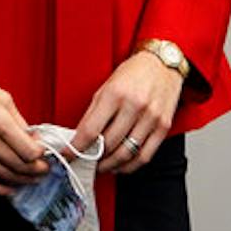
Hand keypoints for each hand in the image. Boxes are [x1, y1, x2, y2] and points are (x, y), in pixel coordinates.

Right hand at [0, 39, 48, 196]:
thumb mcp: (0, 95)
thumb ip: (19, 121)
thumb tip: (32, 139)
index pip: (29, 152)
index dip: (42, 156)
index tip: (44, 154)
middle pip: (19, 166)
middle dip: (37, 171)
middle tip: (44, 169)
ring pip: (4, 176)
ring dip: (22, 180)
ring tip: (32, 178)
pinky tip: (10, 188)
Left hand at [71, 51, 184, 173]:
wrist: (162, 64)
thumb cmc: (133, 73)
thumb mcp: (106, 86)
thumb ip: (93, 112)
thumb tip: (80, 137)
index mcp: (115, 94)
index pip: (91, 130)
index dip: (76, 147)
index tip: (67, 155)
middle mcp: (134, 106)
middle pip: (108, 144)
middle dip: (92, 157)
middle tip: (83, 160)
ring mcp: (151, 118)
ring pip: (126, 154)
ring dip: (109, 165)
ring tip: (100, 165)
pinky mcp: (163, 127)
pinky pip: (145, 156)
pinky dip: (130, 166)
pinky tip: (120, 166)